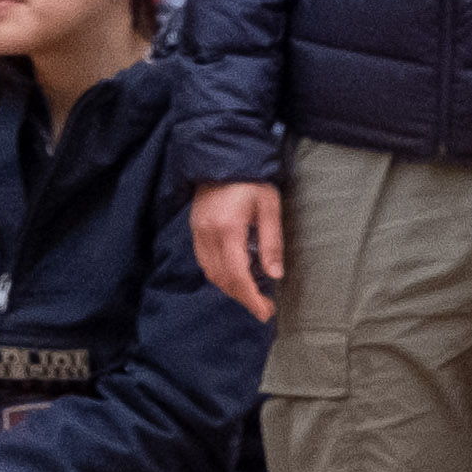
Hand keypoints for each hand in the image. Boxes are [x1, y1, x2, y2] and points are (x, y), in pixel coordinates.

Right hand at [191, 182, 284, 323]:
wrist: (223, 159)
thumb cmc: (251, 181)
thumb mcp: (269, 207)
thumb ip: (272, 242)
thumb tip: (275, 275)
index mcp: (228, 229)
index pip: (237, 275)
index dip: (251, 298)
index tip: (265, 312)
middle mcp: (209, 235)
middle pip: (223, 280)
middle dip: (244, 298)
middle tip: (264, 307)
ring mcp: (198, 234)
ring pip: (212, 274)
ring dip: (231, 289)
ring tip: (252, 293)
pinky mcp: (195, 231)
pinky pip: (205, 263)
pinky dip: (220, 276)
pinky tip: (235, 276)